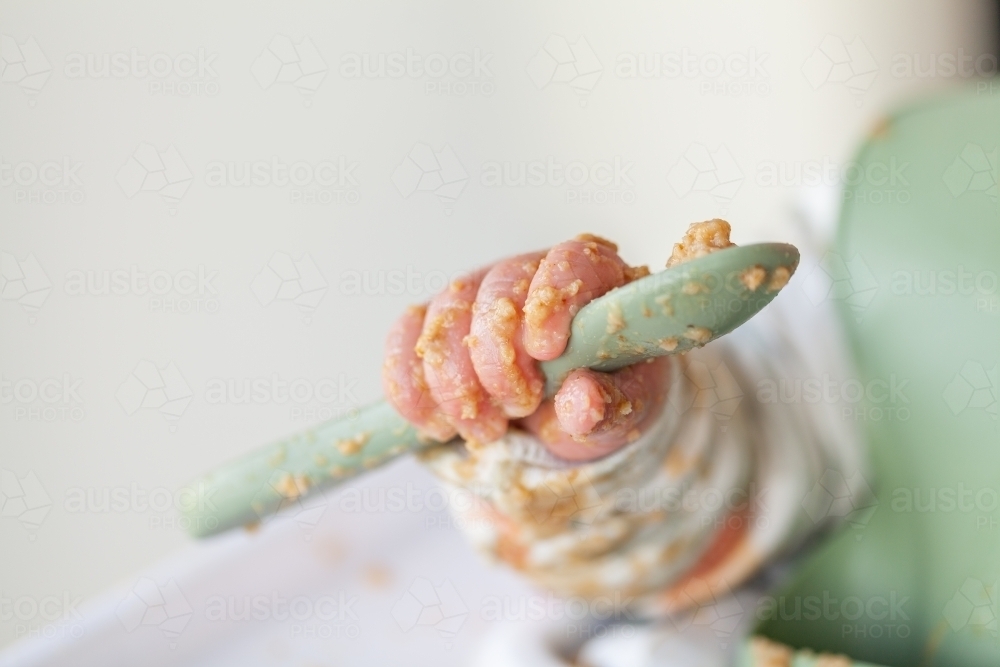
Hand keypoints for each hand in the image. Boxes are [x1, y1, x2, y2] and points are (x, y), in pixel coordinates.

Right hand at [382, 234, 670, 460]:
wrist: (562, 421)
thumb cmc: (603, 399)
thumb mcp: (624, 411)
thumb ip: (609, 405)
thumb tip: (583, 401)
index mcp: (591, 280)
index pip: (567, 262)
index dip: (551, 300)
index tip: (546, 351)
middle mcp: (528, 275)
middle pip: (496, 291)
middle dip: (497, 360)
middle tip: (516, 410)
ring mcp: (476, 295)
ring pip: (445, 316)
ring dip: (454, 382)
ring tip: (483, 430)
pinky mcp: (435, 324)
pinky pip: (404, 339)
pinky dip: (409, 385)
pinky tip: (432, 423)